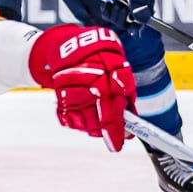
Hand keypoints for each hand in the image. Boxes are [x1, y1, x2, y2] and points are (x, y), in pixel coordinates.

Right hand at [29, 25, 136, 151]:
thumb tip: (132, 123)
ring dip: (92, 126)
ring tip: (97, 112)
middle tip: (113, 130)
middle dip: (105, 131)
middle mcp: (86, 90)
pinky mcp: (60, 98)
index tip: (119, 144)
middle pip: (95, 126)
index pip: (110, 118)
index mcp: (106, 83)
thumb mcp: (122, 74)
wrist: (76, 46)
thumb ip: (127, 99)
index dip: (115, 134)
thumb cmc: (103, 60)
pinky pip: (69, 120)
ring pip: (82, 125)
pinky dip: (77, 120)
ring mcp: (71, 95)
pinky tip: (84, 109)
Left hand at [109, 0, 155, 27]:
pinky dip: (105, 10)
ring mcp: (122, 8)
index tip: (130, 29)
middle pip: (124, 24)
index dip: (134, 28)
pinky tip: (107, 3)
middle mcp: (132, 12)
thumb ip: (139, 8)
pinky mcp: (113, 4)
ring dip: (112, 12)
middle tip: (120, 5)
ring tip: (115, 1)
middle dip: (120, 16)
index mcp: (142, 11)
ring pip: (114, 20)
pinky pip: (107, 14)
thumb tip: (140, 21)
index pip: (138, 26)